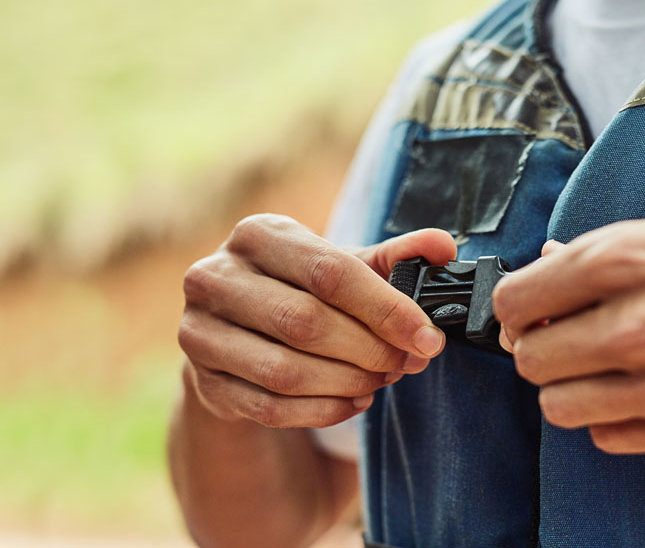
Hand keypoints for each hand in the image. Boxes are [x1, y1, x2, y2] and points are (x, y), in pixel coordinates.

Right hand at [178, 214, 455, 427]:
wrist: (242, 332)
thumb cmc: (304, 290)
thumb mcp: (347, 266)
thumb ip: (397, 256)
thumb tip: (444, 247)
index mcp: (259, 234)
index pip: (330, 272)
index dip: (386, 309)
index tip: (429, 338)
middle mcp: (216, 277)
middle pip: (305, 322)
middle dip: (369, 350)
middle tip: (407, 363)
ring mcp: (199, 332)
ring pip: (286, 371)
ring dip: (348, 382)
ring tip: (382, 380)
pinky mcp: (204, 382)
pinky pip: (270, 407)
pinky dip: (323, 410)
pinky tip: (354, 400)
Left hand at [494, 201, 644, 456]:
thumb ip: (608, 253)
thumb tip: (548, 266)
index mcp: (627, 260)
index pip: (515, 300)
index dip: (517, 306)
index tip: (532, 310)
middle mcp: (639, 325)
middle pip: (530, 360)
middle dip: (540, 347)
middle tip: (570, 338)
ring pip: (560, 407)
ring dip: (572, 387)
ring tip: (606, 367)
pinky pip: (611, 437)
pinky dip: (614, 417)